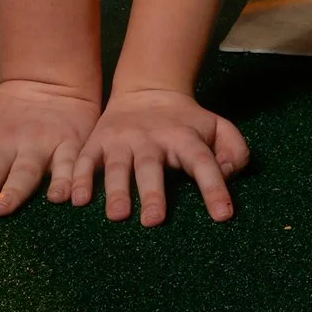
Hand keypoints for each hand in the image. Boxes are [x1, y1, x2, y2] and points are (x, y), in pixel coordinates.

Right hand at [68, 84, 252, 227]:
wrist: (147, 89)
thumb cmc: (186, 123)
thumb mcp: (217, 127)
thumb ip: (234, 149)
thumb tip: (228, 175)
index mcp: (184, 137)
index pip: (203, 162)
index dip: (214, 187)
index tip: (223, 215)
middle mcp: (152, 139)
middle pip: (152, 166)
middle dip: (153, 193)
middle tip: (154, 221)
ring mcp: (122, 140)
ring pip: (117, 165)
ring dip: (116, 190)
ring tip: (118, 215)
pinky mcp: (98, 142)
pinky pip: (85, 160)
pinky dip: (80, 178)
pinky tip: (76, 199)